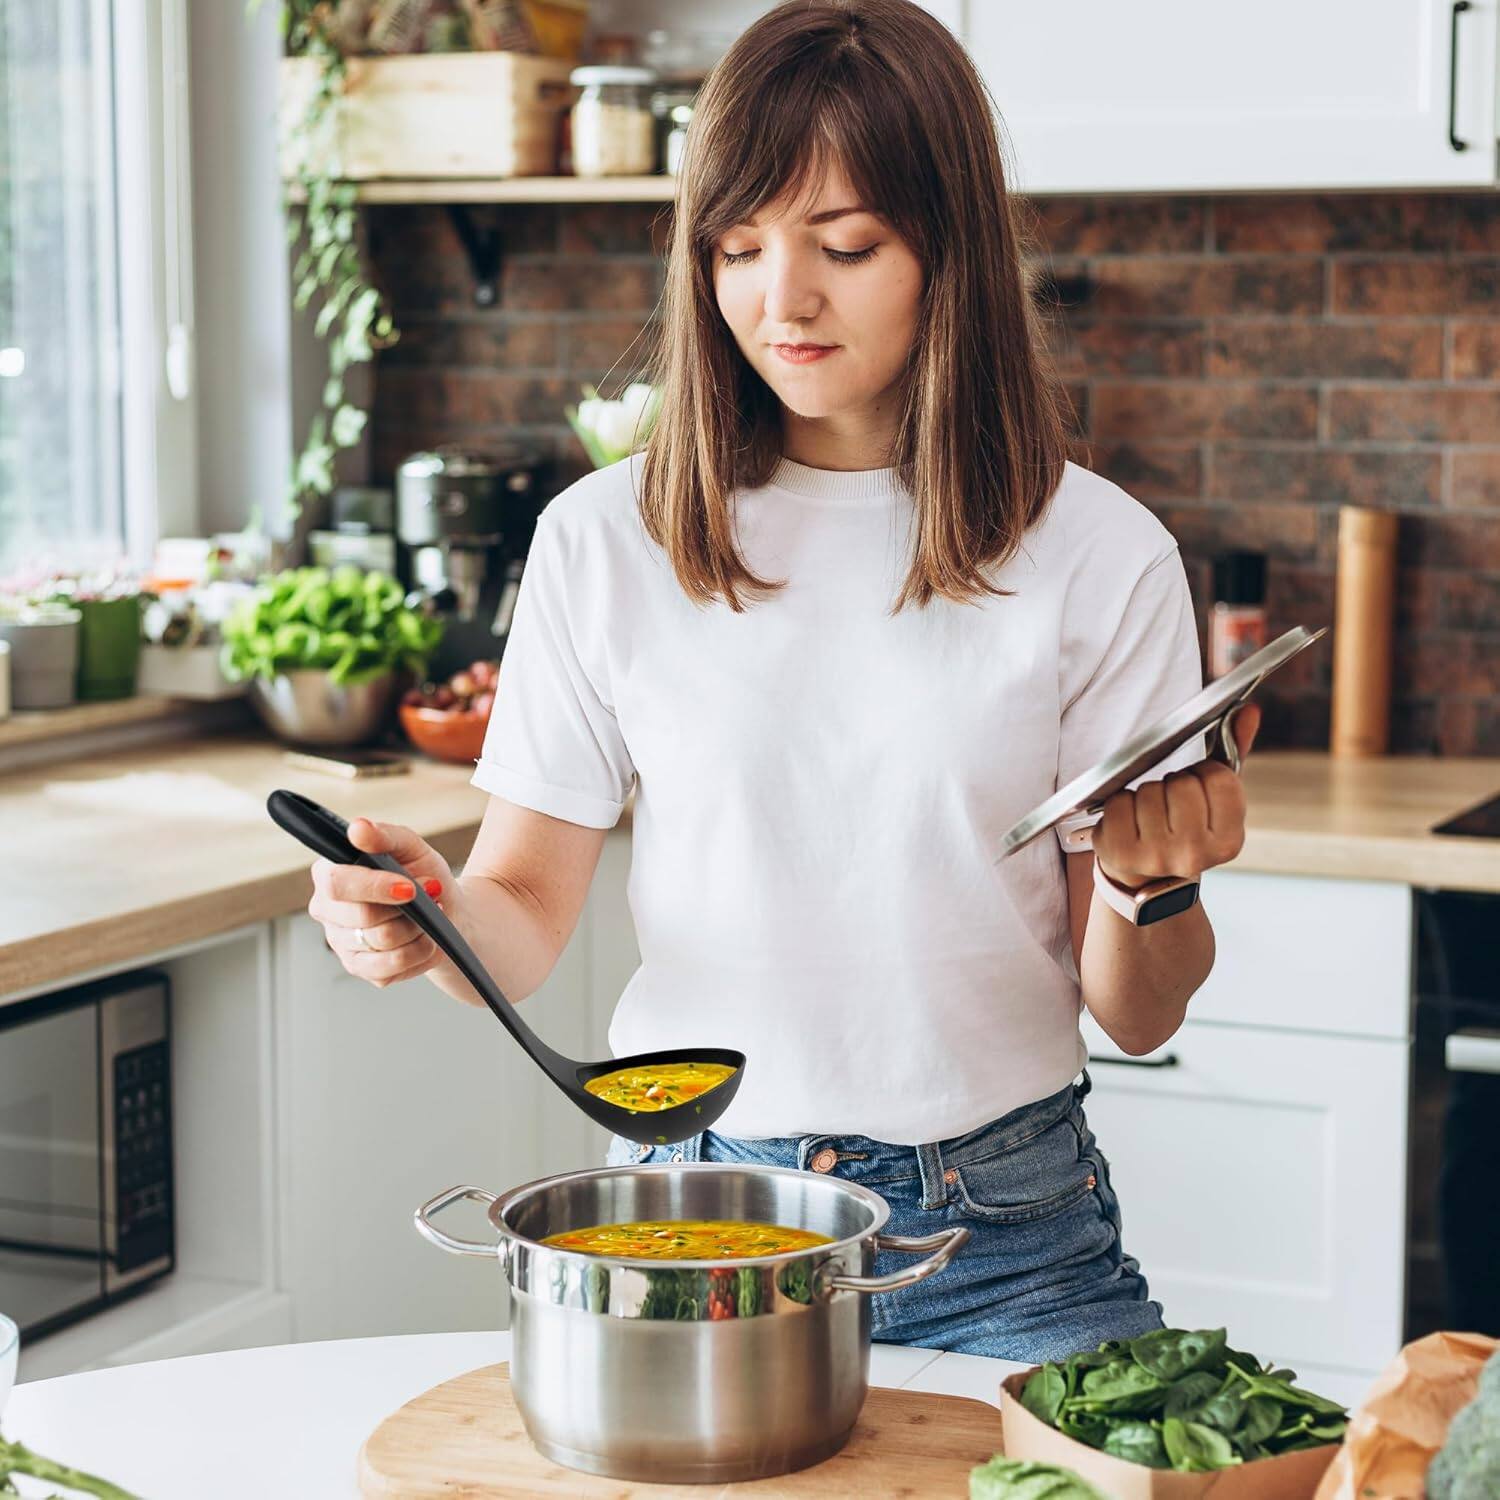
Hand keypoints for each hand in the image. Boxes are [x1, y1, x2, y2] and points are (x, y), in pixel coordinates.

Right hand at [306, 818, 458, 987]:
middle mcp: (327, 910)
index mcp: (329, 874)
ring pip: (382, 941)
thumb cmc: (422, 874)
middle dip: (407, 908)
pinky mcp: (359, 967)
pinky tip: (426, 937)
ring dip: (418, 927)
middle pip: (362, 917)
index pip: (337, 883)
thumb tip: (357, 828)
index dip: (374, 886)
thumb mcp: (411, 848)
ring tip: (430, 914)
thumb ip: (385, 836)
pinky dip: (419, 950)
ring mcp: (340, 942)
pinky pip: (390, 966)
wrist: (446, 910)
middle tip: (430, 895)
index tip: (409, 887)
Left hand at [1092, 702, 1261, 889]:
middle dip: (1173, 783)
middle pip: (1182, 784)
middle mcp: (1196, 855)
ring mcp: (1157, 858)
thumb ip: (1234, 750)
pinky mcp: (1121, 854)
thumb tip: (1248, 710)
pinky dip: (1119, 803)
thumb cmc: (1182, 824)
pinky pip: (1118, 803)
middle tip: (1169, 804)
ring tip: (1149, 814)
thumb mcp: (1213, 795)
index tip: (1197, 786)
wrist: (1145, 874)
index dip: (1204, 772)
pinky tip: (1127, 820)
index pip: (1220, 779)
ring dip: (1145, 793)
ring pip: (1148, 791)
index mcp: (1228, 842)